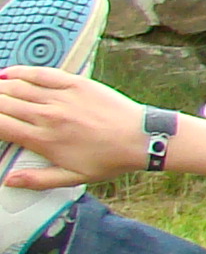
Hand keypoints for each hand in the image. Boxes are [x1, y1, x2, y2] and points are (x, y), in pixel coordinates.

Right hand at [0, 68, 147, 185]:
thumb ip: (37, 180)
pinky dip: (21, 72)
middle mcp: (48, 116)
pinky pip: (42, 74)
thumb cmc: (109, 160)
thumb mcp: (73, 178)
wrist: (143, 138)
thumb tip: (7, 181)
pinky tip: (7, 74)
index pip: (0, 126)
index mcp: (44, 140)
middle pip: (3, 103)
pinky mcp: (76, 83)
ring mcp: (62, 97)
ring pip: (17, 87)